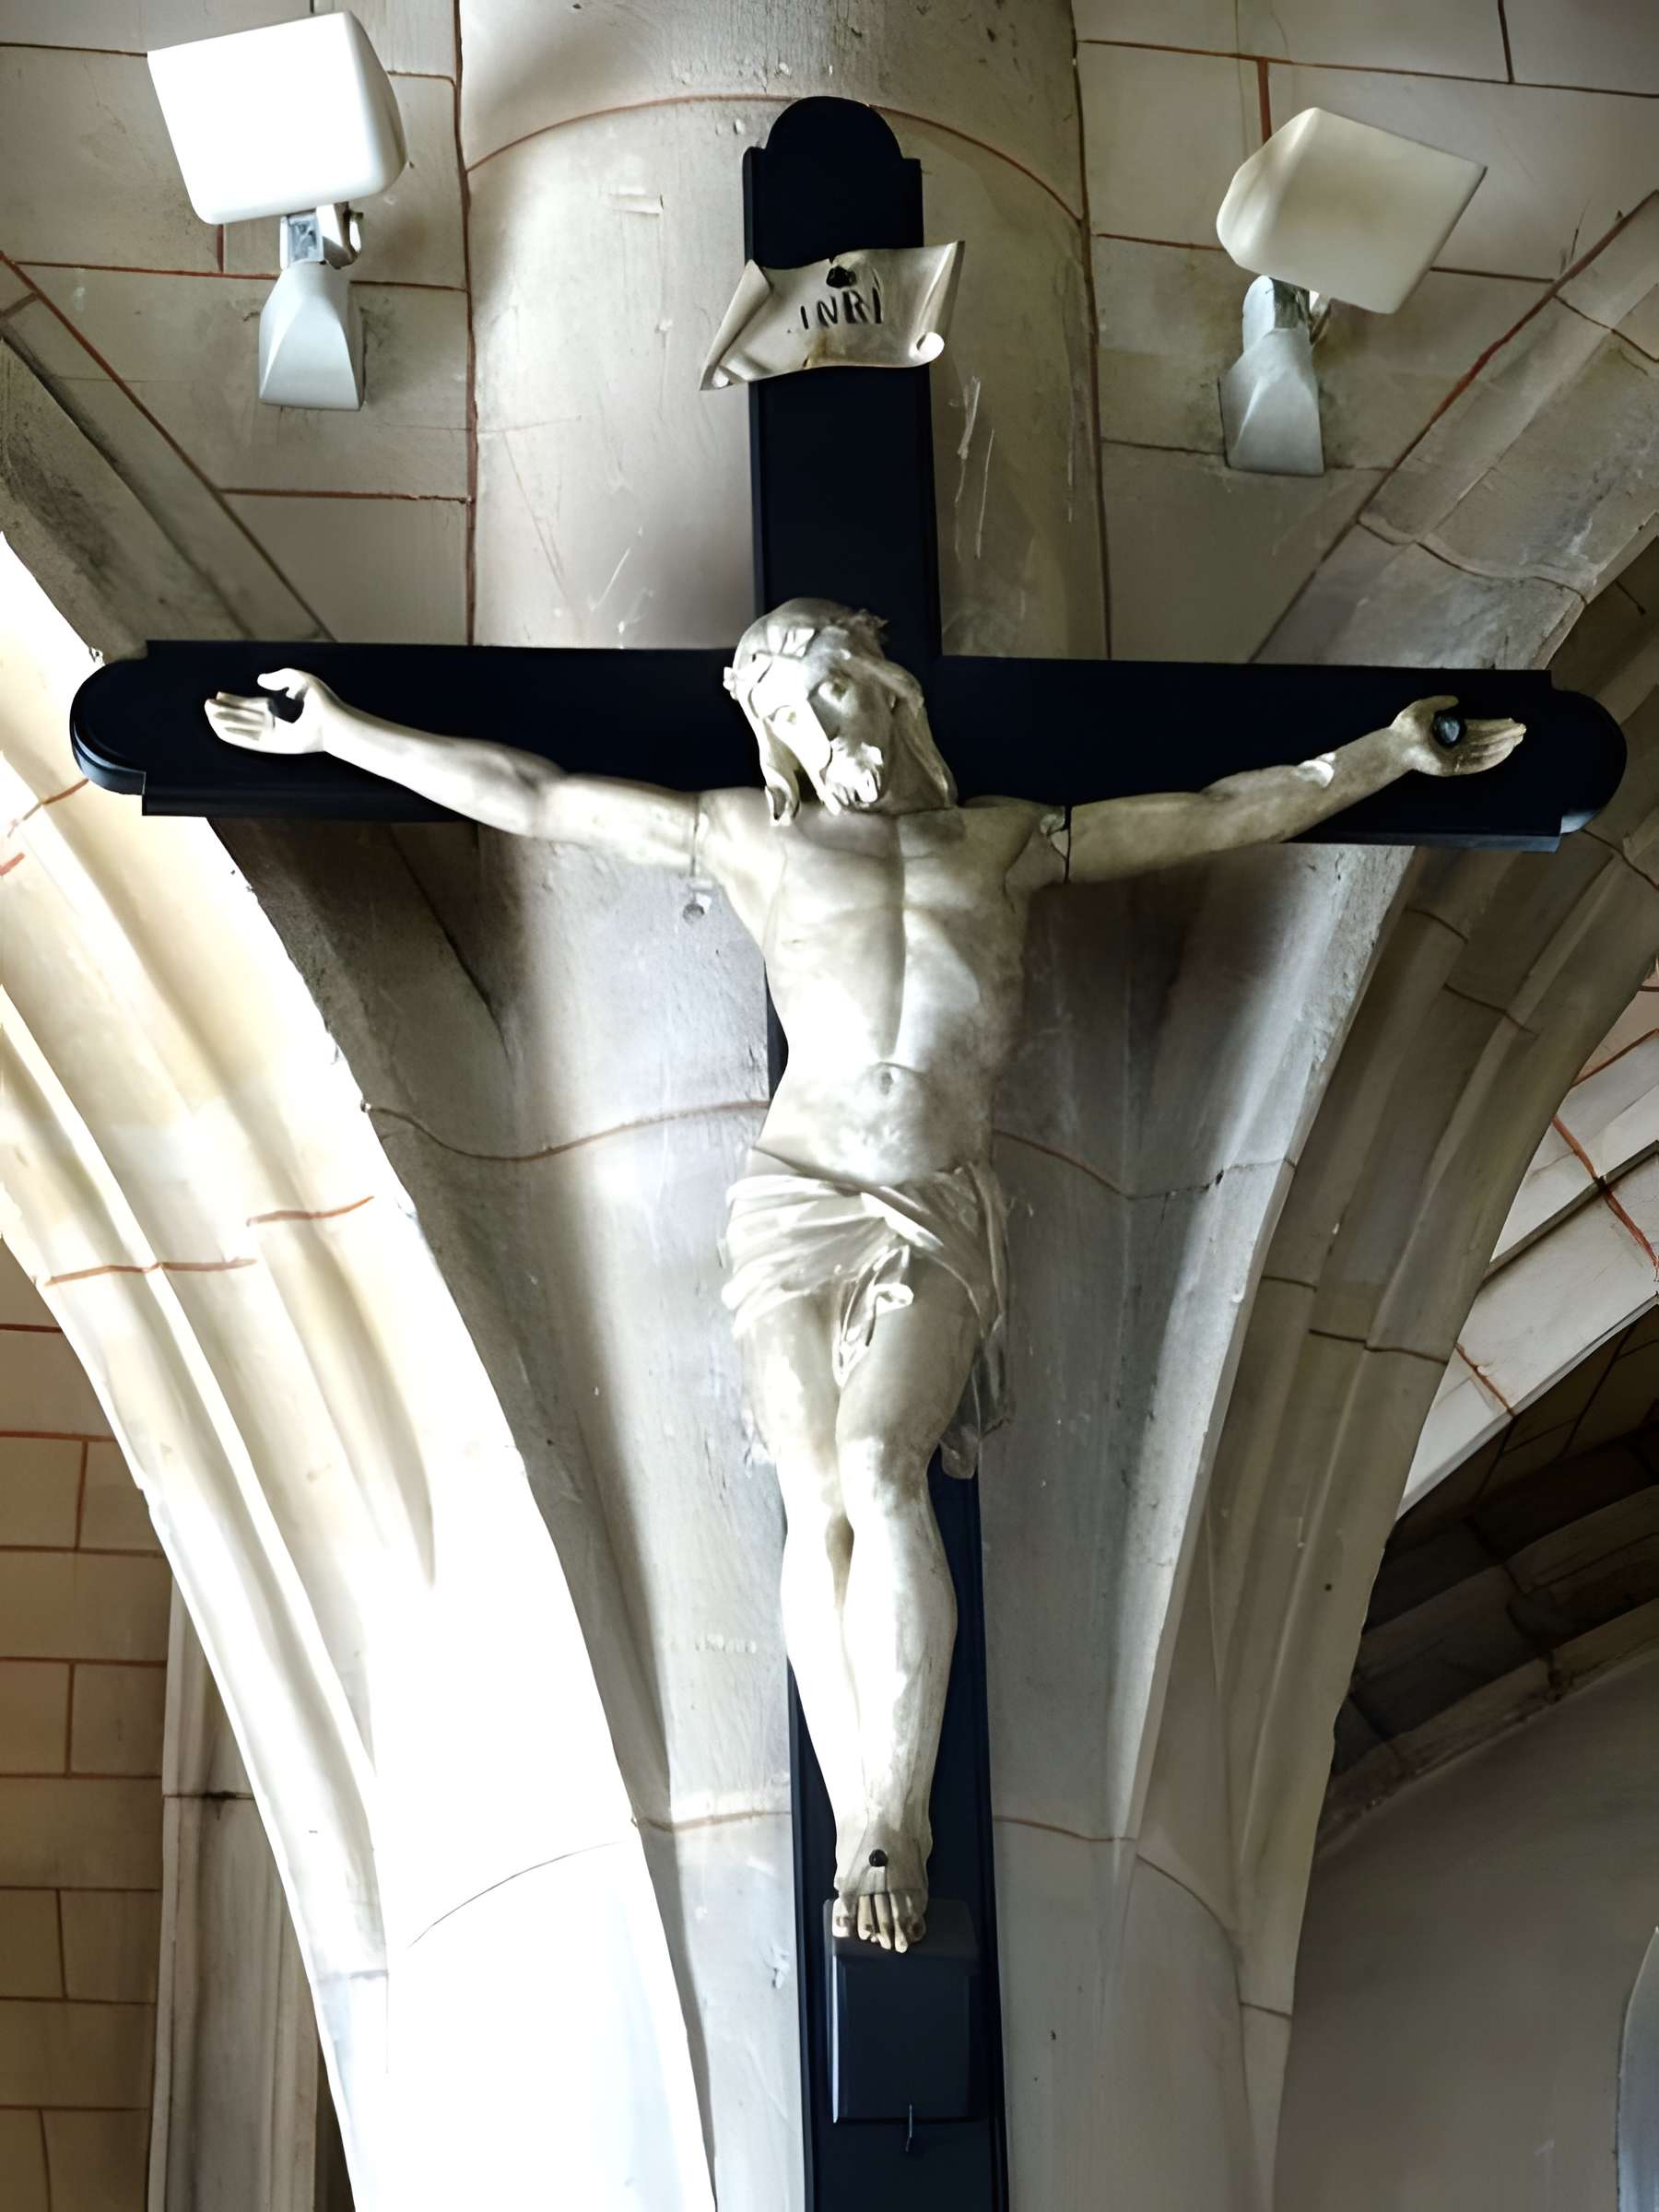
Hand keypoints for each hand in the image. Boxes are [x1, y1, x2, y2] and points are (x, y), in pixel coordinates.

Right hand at [203, 667, 339, 755]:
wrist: (332, 720)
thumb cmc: (320, 700)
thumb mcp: (298, 678)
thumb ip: (278, 677)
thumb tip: (260, 680)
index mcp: (278, 707)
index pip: (250, 704)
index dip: (234, 700)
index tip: (218, 695)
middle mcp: (273, 722)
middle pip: (243, 716)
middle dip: (225, 710)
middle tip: (207, 704)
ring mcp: (273, 735)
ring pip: (243, 728)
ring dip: (225, 722)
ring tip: (209, 714)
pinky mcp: (274, 746)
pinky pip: (249, 741)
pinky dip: (234, 735)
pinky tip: (220, 729)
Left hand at [1390, 694, 1525, 778]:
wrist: (1396, 743)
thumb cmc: (1406, 726)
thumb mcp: (1425, 707)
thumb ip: (1440, 702)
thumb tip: (1456, 699)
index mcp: (1452, 731)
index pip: (1480, 729)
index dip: (1496, 725)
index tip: (1511, 721)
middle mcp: (1456, 745)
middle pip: (1487, 740)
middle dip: (1504, 735)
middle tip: (1522, 730)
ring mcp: (1455, 757)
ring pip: (1485, 752)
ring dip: (1502, 746)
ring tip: (1518, 739)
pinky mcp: (1453, 768)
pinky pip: (1477, 764)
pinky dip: (1492, 758)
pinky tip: (1505, 751)